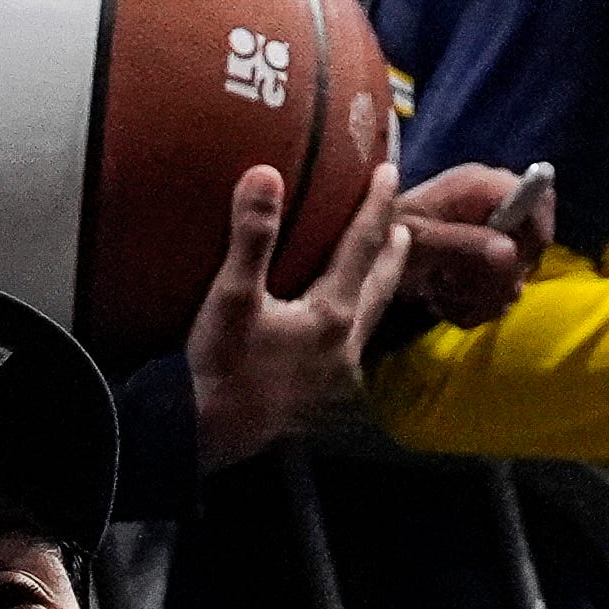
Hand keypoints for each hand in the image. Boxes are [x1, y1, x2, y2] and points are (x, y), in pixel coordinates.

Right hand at [187, 162, 414, 467]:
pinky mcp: (321, 399)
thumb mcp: (231, 296)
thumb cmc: (219, 365)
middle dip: (392, 253)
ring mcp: (337, 376)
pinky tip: (340, 330)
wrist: (205, 434)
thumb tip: (266, 175)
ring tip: (381, 270)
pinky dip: (354, 327)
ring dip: (377, 290)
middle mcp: (346, 345)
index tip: (389, 173)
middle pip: (379, 286)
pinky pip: (350, 351)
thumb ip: (253, 236)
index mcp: (332, 314)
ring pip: (369, 321)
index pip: (363, 246)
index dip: (376, 207)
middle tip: (403, 227)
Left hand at [393, 159, 534, 331]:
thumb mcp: (420, 238)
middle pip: (532, 246)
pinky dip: (472, 305)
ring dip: (480, 295)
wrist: (367, 255)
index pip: (538, 195)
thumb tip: (509, 251)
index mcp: (480, 186)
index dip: (539, 226)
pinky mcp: (487, 265)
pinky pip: (500, 294)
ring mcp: (494, 238)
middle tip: (460, 284)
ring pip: (515, 278)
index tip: (520, 261)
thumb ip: (464, 243)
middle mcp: (495, 208)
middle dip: (499, 275)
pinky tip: (444, 300)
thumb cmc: (386, 235)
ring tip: (443, 292)